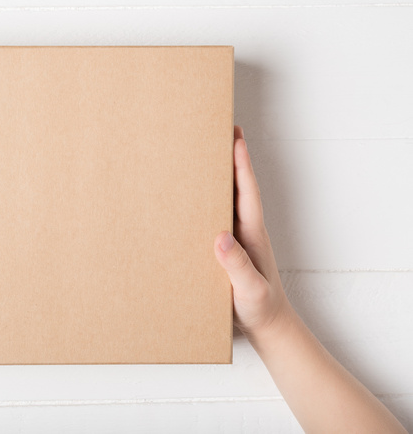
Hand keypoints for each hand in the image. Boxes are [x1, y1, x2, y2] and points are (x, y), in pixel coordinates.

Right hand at [213, 126, 292, 338]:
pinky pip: (217, 219)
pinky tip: (193, 202)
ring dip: (217, 179)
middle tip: (217, 134)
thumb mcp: (250, 290)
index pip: (247, 192)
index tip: (235, 137)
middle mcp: (245, 231)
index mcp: (252, 234)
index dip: (241, 164)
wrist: (268, 326)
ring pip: (226, 201)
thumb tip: (220, 236)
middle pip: (237, 188)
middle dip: (229, 160)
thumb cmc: (261, 309)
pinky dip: (207, 203)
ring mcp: (238, 240)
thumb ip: (238, 266)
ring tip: (200, 158)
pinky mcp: (228, 250)